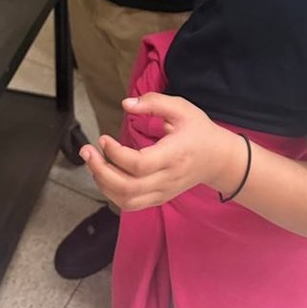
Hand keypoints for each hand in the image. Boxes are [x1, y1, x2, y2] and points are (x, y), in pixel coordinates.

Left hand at [80, 92, 244, 210]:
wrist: (219, 159)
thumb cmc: (200, 131)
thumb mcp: (182, 108)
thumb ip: (154, 103)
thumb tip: (126, 104)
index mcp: (173, 155)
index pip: (139, 164)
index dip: (116, 154)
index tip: (103, 138)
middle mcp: (167, 179)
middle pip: (127, 187)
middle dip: (100, 171)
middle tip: (87, 152)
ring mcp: (163, 192)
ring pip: (126, 201)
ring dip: (103, 184)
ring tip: (93, 163)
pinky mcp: (159, 198)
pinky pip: (131, 204)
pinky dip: (113, 194)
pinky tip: (105, 176)